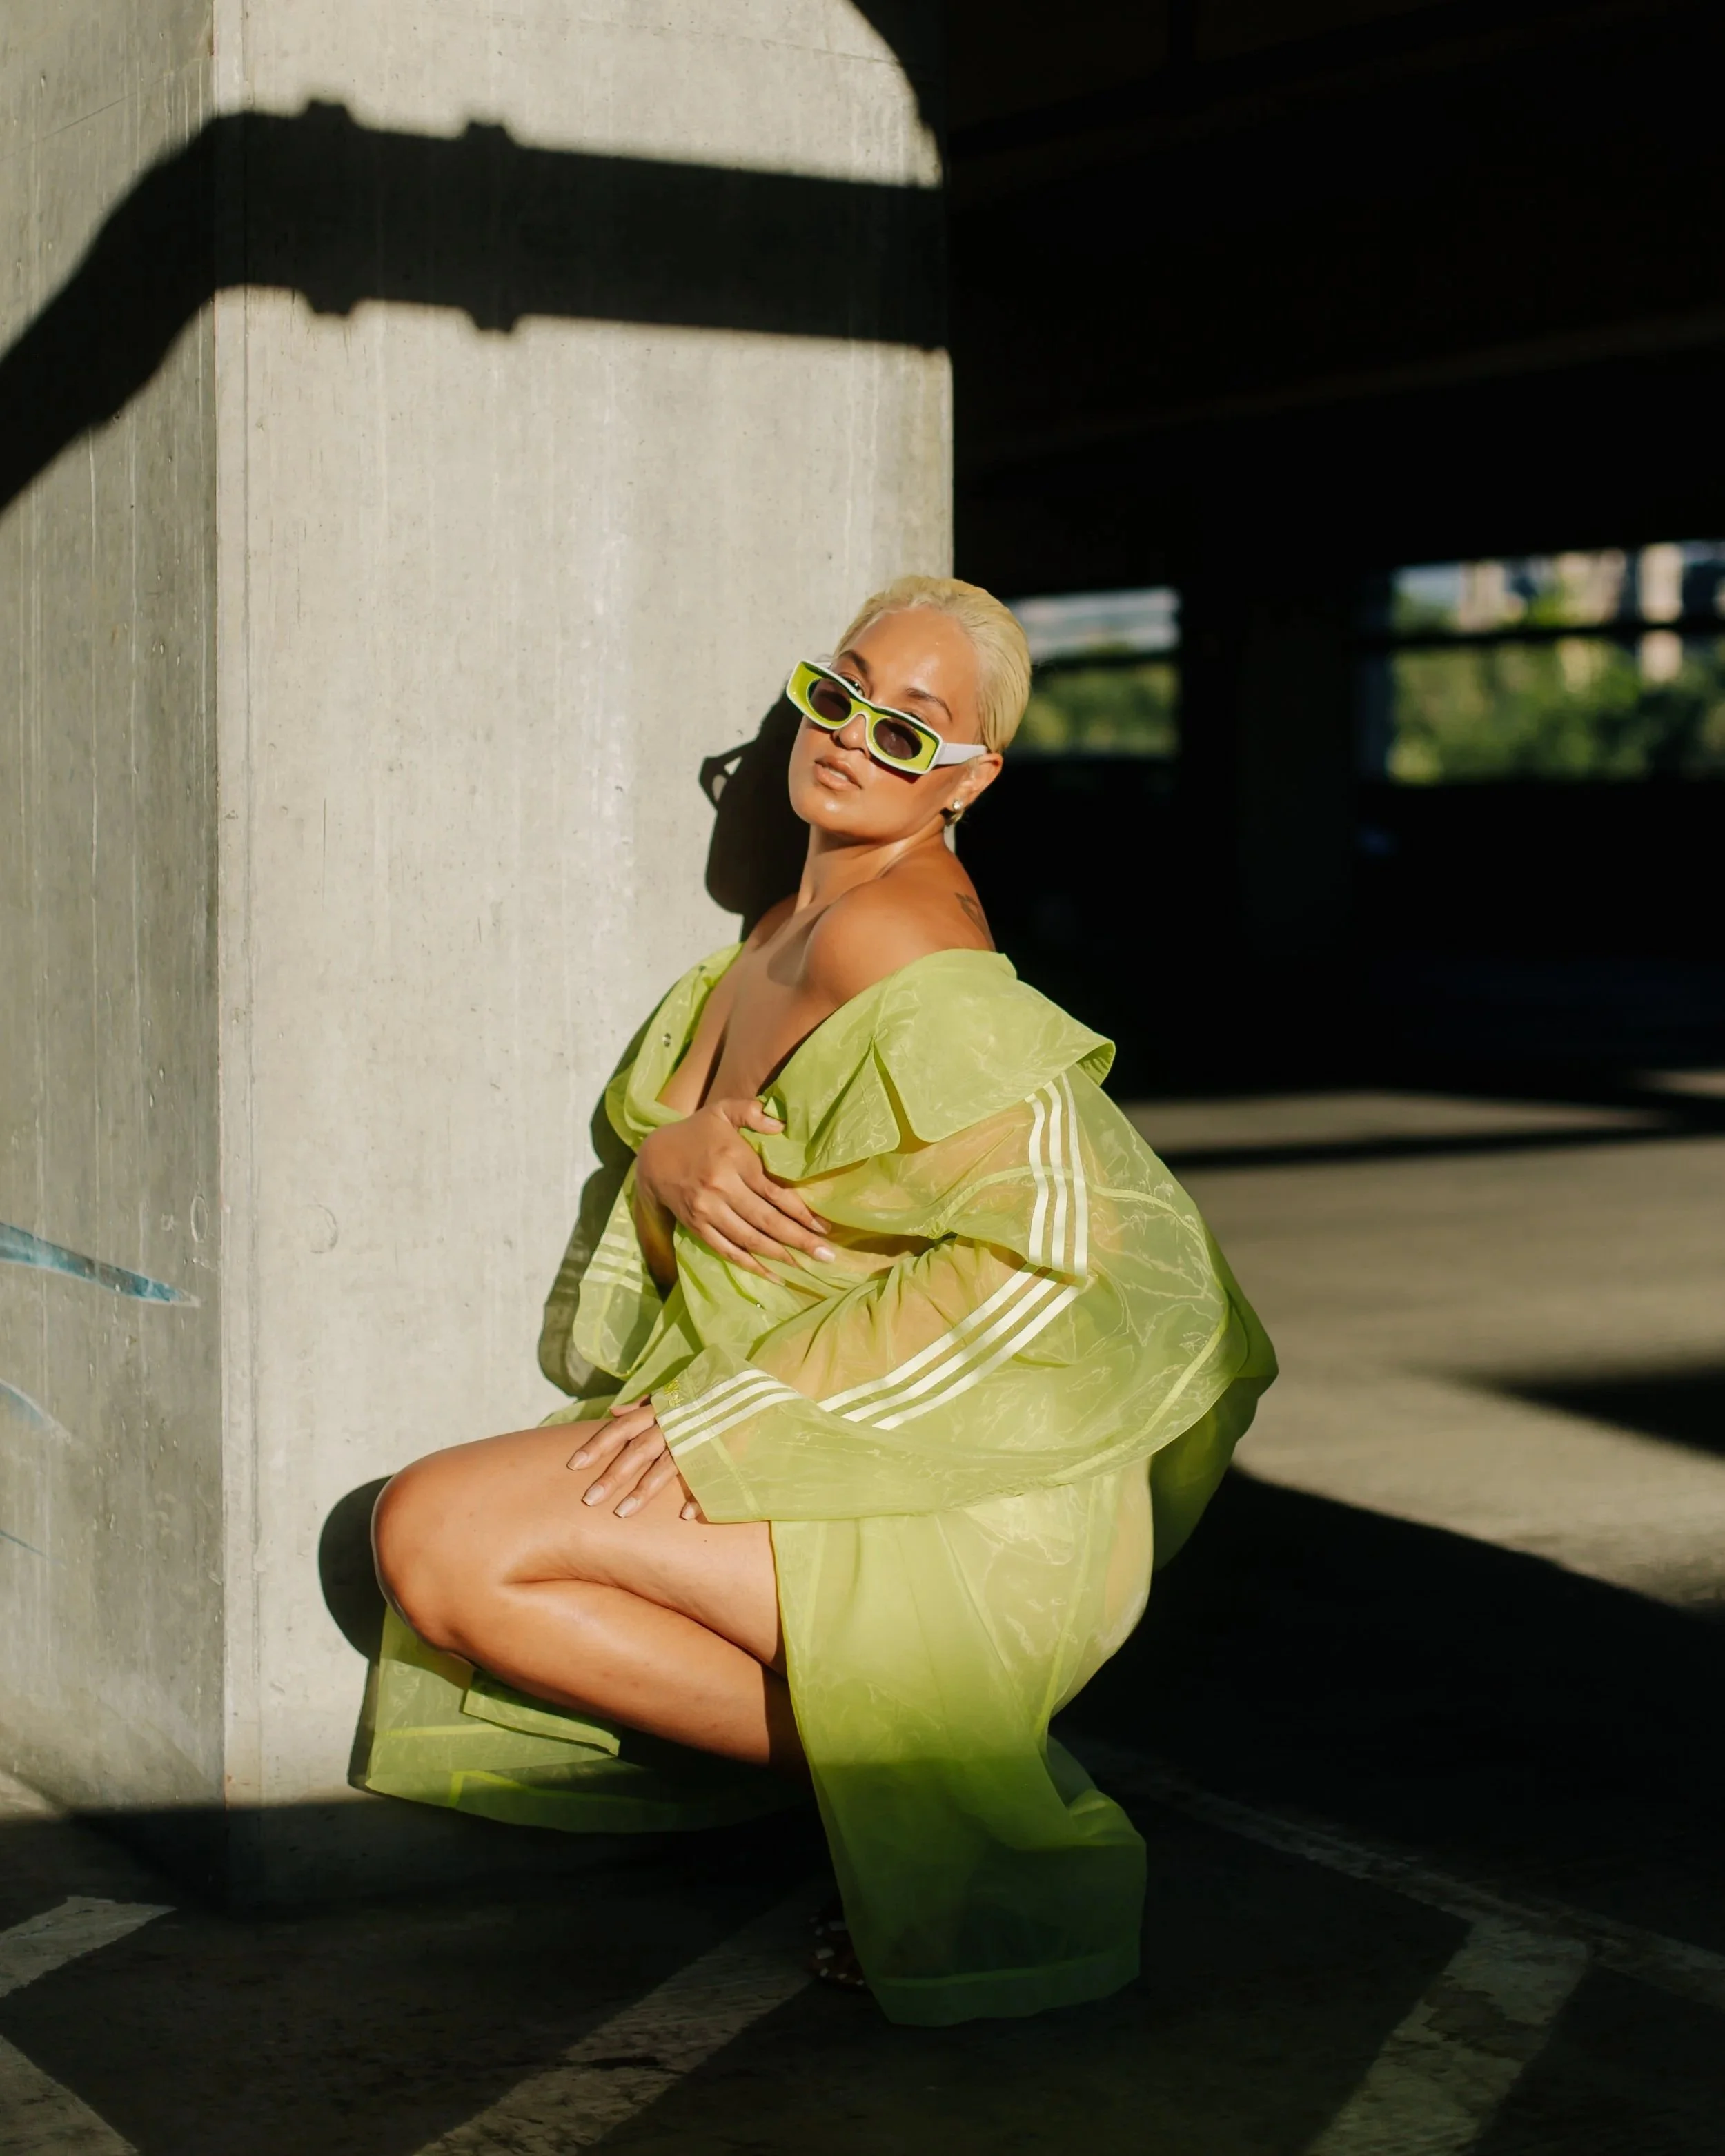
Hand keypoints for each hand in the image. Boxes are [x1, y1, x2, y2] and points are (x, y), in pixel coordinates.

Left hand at [568, 1399, 706, 1519]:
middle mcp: (671, 1426)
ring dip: (643, 1491)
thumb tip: (613, 1412)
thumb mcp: (671, 1394)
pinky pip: (704, 1478)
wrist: (747, 1391)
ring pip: (664, 1468)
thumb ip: (642, 1405)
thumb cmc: (702, 1395)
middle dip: (612, 1476)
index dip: (597, 1445)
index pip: (620, 1429)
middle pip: (636, 1452)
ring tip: (622, 1513)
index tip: (574, 1464)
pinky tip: (684, 1516)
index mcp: (658, 1412)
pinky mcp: (716, 1454)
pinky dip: (695, 1496)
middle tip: (589, 1500)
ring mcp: (693, 1441)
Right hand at [635, 1098, 835, 1276]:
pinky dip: (750, 1264)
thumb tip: (780, 1125)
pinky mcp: (697, 1226)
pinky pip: (727, 1250)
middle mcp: (721, 1188)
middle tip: (827, 1255)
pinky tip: (772, 1275)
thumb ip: (750, 1111)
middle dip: (799, 1240)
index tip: (823, 1227)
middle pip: (767, 1220)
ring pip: (749, 1239)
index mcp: (733, 1160)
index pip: (774, 1193)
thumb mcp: (722, 1111)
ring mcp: (707, 1211)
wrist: (653, 1157)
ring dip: (779, 1255)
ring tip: (806, 1266)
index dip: (801, 1212)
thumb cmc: (697, 1132)